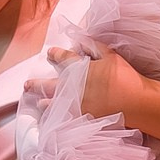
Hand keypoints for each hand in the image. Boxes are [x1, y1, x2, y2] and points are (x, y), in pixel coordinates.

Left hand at [25, 46, 148, 121]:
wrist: (133, 101)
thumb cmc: (124, 76)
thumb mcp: (110, 55)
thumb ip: (94, 47)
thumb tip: (80, 40)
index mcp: (79, 68)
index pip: (63, 59)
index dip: (55, 55)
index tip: (49, 53)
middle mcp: (73, 86)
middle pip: (50, 84)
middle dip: (37, 84)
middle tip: (27, 85)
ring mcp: (75, 104)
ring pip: (54, 103)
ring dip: (44, 102)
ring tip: (38, 104)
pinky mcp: (82, 118)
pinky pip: (64, 118)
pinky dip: (56, 118)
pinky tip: (52, 120)